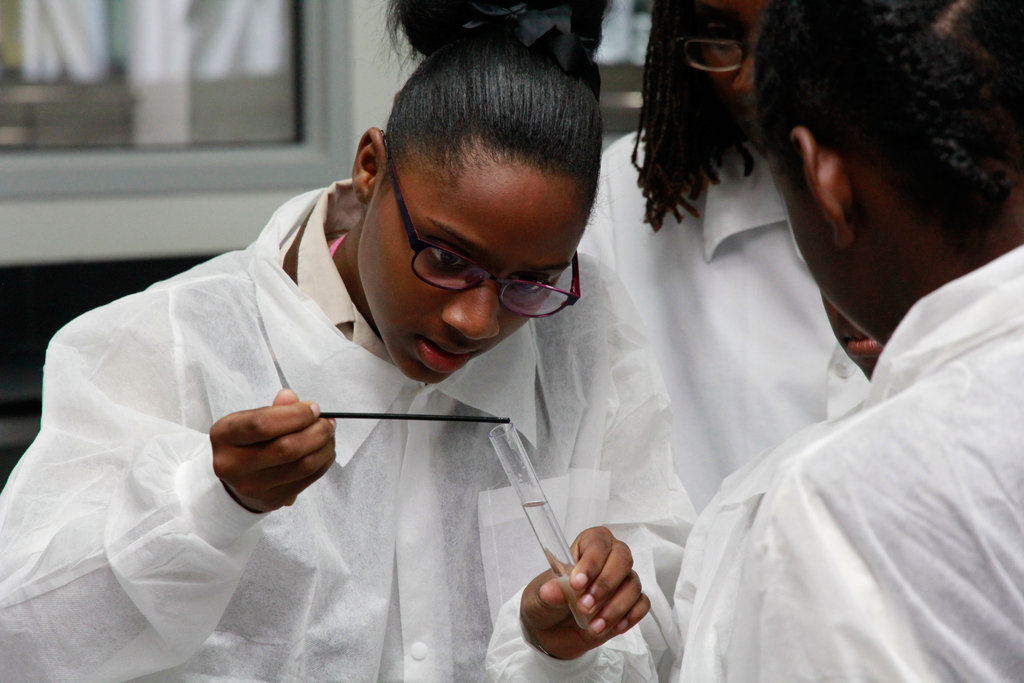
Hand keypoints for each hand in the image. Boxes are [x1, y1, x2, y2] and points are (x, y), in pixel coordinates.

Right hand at [210, 389, 336, 511]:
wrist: (234, 479)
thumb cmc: (247, 442)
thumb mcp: (250, 419)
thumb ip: (273, 408)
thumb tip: (291, 398)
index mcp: (224, 436)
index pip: (262, 424)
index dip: (295, 414)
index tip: (313, 408)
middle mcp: (233, 465)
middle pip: (286, 448)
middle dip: (316, 431)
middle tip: (327, 422)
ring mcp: (253, 487)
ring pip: (302, 465)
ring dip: (324, 447)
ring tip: (328, 434)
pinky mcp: (272, 499)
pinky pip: (309, 479)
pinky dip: (324, 461)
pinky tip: (325, 450)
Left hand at [520, 526, 649, 659]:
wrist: (550, 631)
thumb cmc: (546, 602)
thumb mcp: (539, 597)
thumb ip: (549, 593)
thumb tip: (553, 590)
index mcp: (586, 546)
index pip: (598, 543)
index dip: (591, 562)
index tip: (576, 583)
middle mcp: (608, 559)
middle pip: (623, 560)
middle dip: (605, 585)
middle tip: (585, 606)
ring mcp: (621, 582)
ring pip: (633, 585)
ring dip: (615, 607)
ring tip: (594, 625)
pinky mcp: (629, 604)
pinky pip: (642, 604)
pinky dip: (629, 616)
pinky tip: (613, 627)